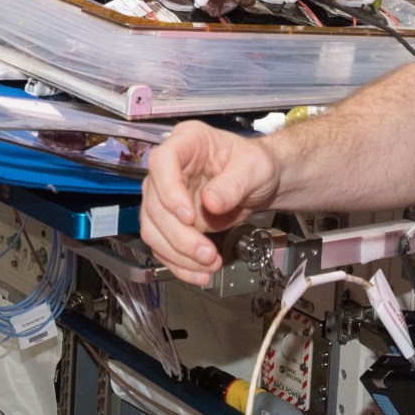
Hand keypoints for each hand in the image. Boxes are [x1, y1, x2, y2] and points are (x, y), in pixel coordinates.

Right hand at [140, 122, 281, 285]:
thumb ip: (234, 183)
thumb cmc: (256, 165)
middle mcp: (170, 169)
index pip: (162, 162)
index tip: (189, 217)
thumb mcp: (255, 168)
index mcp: (187, 142)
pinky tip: (199, 272)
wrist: (261, 184)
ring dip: (178, 254)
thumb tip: (211, 203)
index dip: (169, 192)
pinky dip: (179, 263)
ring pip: (153, 229)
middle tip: (206, 253)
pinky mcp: (170, 221)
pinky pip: (163, 246)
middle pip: (154, 204)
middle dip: (179, 236)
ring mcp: (166, 196)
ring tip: (209, 264)